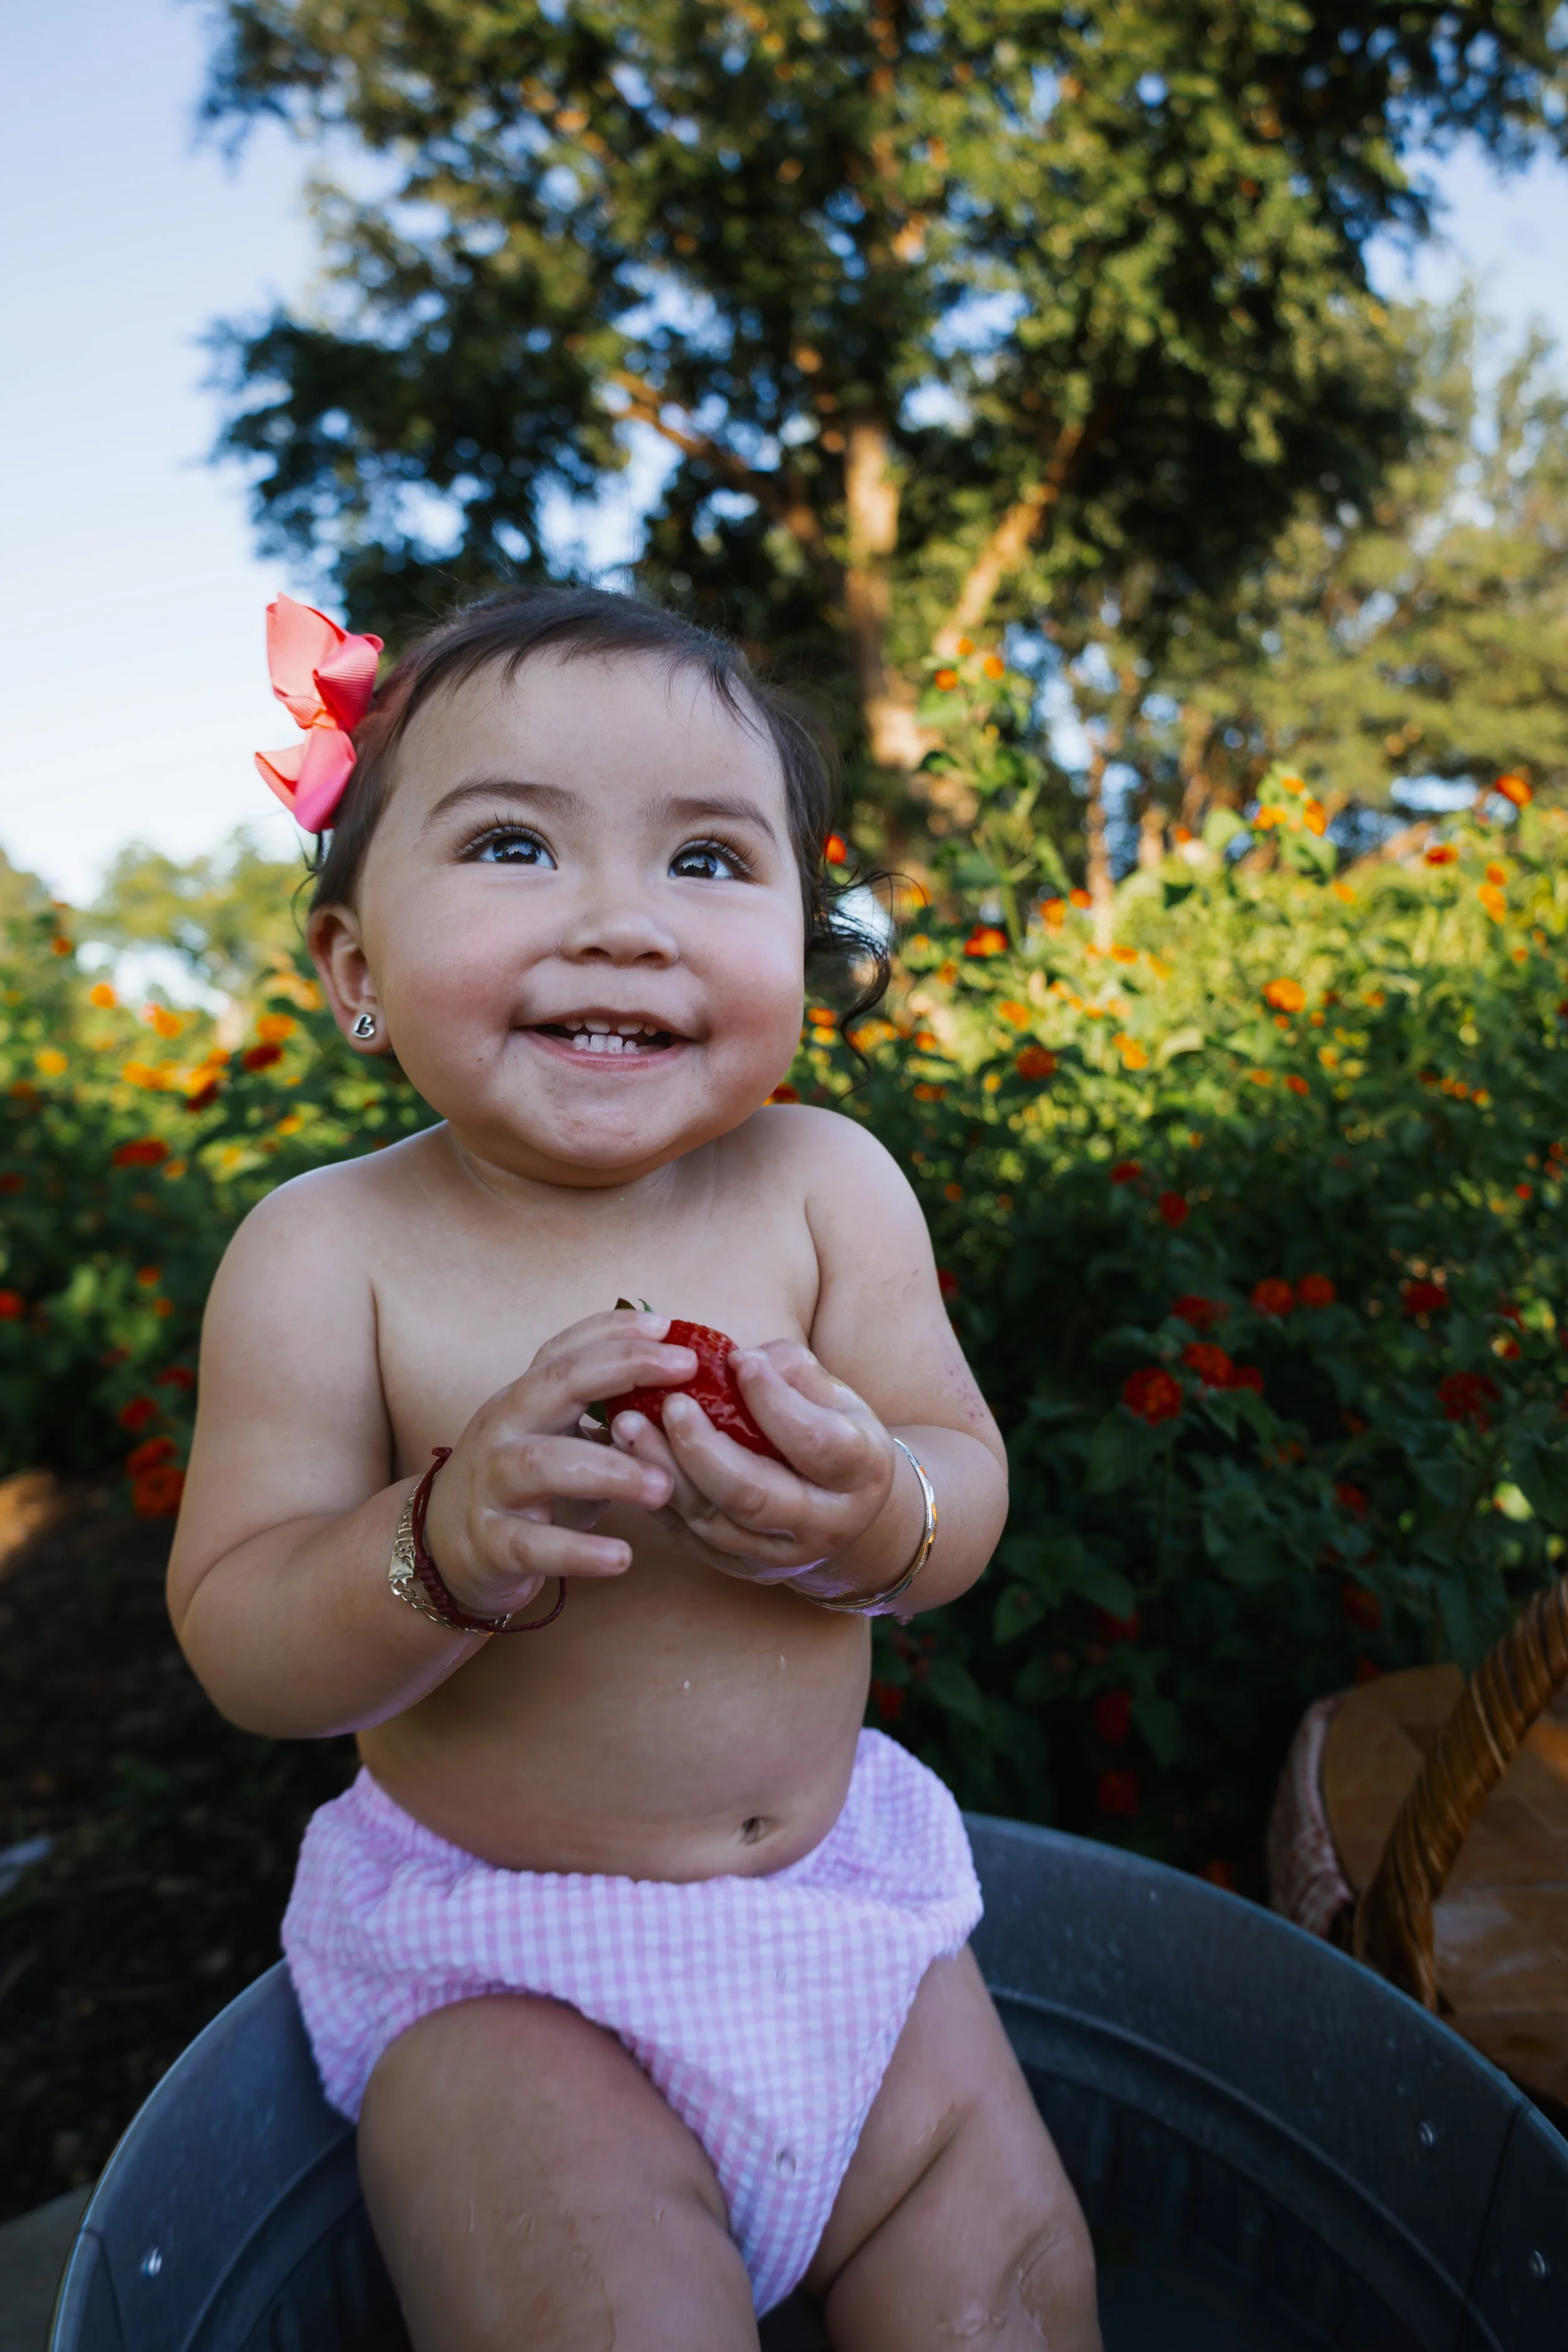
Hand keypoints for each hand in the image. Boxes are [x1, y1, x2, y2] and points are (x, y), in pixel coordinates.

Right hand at [421, 1311, 694, 1619]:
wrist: (440, 1550)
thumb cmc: (519, 1486)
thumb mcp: (555, 1438)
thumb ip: (604, 1413)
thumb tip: (682, 1384)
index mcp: (523, 1400)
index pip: (565, 1351)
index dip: (613, 1331)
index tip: (668, 1326)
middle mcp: (503, 1431)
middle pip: (553, 1385)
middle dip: (620, 1369)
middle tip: (683, 1373)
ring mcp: (490, 1485)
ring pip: (542, 1464)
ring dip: (608, 1468)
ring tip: (663, 1484)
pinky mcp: (489, 1544)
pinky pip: (532, 1546)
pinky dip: (578, 1551)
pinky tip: (621, 1556)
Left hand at [608, 1340, 906, 1588]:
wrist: (848, 1515)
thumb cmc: (834, 1435)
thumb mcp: (836, 1398)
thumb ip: (793, 1372)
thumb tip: (736, 1359)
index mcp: (860, 1472)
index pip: (815, 1442)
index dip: (775, 1403)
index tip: (738, 1360)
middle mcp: (823, 1523)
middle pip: (754, 1496)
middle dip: (703, 1449)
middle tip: (671, 1404)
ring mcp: (777, 1555)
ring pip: (712, 1522)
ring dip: (664, 1471)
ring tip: (628, 1425)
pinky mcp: (739, 1567)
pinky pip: (690, 1536)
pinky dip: (657, 1495)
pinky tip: (632, 1457)